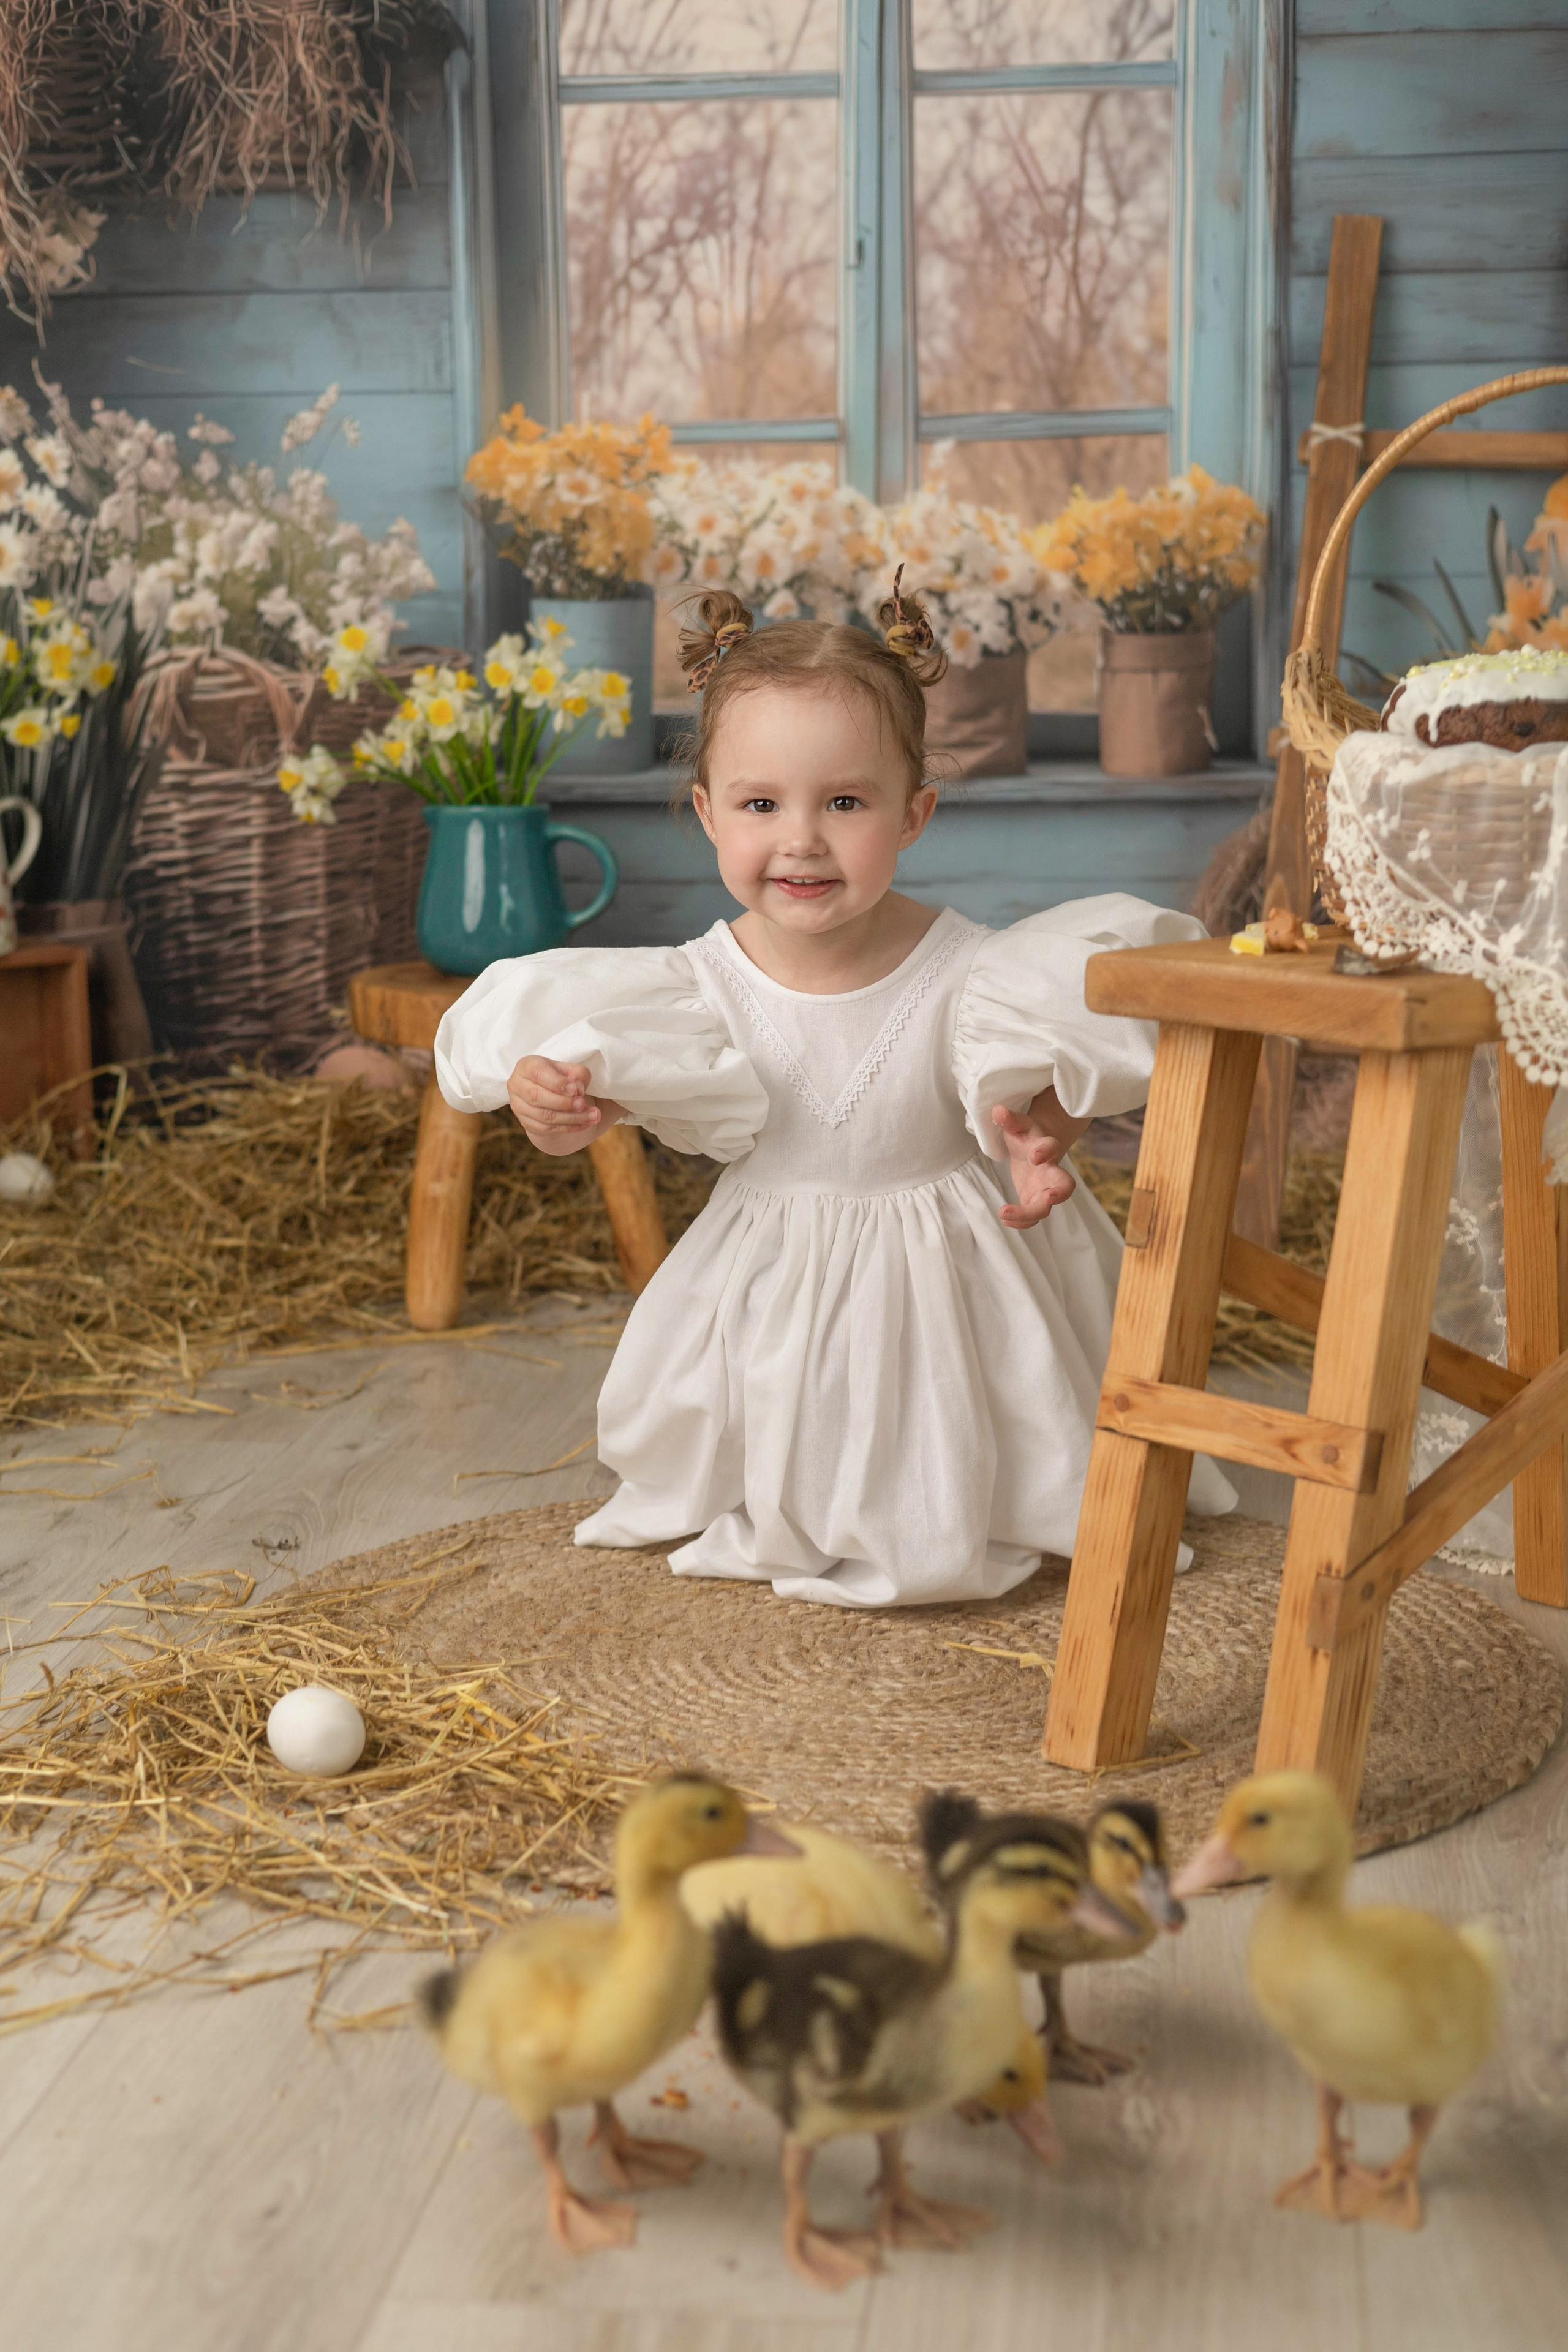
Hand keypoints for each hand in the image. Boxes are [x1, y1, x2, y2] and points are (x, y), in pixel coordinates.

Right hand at [506, 1055, 623, 1154]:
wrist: (548, 1092)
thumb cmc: (559, 1076)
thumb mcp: (569, 1069)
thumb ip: (577, 1073)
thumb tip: (577, 1087)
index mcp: (526, 1066)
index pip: (538, 1074)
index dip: (557, 1083)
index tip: (576, 1089)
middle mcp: (517, 1085)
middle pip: (537, 1097)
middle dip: (564, 1103)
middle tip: (583, 1104)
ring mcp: (519, 1106)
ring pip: (544, 1116)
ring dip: (571, 1118)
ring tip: (593, 1116)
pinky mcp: (526, 1123)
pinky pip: (547, 1129)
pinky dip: (568, 1127)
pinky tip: (585, 1124)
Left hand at [992, 1102, 1077, 1228]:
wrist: (1035, 1149)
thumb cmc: (1026, 1136)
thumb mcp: (1018, 1125)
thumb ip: (1010, 1120)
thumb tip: (998, 1111)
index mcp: (1047, 1148)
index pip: (1052, 1148)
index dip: (1046, 1151)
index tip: (1035, 1155)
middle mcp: (1051, 1171)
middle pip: (1064, 1186)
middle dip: (1058, 1194)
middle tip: (1047, 1200)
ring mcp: (1045, 1189)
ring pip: (1045, 1207)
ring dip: (1028, 1215)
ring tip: (1004, 1214)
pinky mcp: (1034, 1200)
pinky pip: (1032, 1217)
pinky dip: (1020, 1221)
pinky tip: (1004, 1219)